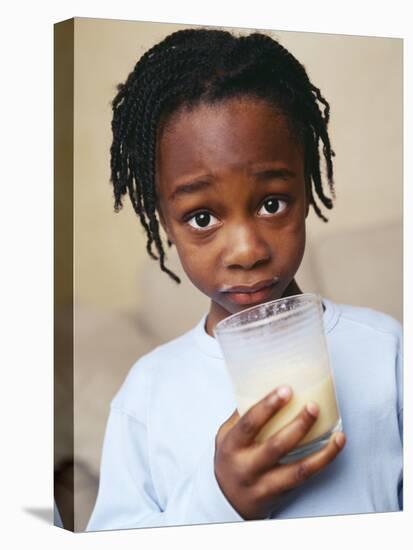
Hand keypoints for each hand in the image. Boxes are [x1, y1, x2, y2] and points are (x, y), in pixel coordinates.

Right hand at [214, 386, 345, 519]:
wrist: (226, 501)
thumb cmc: (229, 460)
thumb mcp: (226, 436)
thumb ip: (242, 415)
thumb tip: (261, 385)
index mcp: (232, 446)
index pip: (249, 424)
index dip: (268, 406)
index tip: (286, 390)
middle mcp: (247, 466)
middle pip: (275, 446)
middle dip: (298, 425)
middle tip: (313, 407)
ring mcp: (264, 483)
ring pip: (296, 468)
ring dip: (320, 451)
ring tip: (336, 433)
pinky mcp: (280, 493)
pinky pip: (305, 477)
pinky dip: (324, 460)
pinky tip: (336, 445)